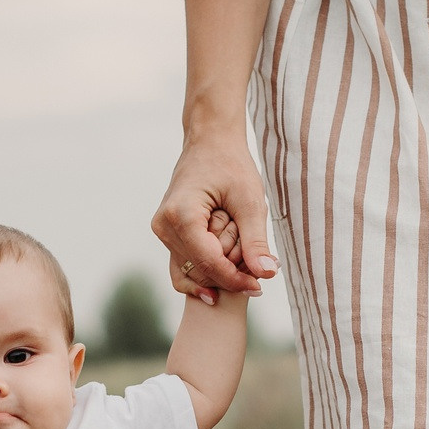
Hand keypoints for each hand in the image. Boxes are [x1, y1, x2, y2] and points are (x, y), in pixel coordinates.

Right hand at [152, 132, 277, 301]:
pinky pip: (183, 265)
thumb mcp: (250, 202)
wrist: (209, 142)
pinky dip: (207, 269)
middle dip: (229, 273)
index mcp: (181, 215)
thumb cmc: (231, 165)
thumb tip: (266, 275)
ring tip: (242, 252)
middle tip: (255, 263)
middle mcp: (164, 226)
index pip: (209, 263)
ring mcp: (162, 230)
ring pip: (192, 271)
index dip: (235, 280)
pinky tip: (228, 272)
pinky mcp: (166, 233)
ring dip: (219, 269)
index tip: (259, 286)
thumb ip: (255, 241)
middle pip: (199, 270)